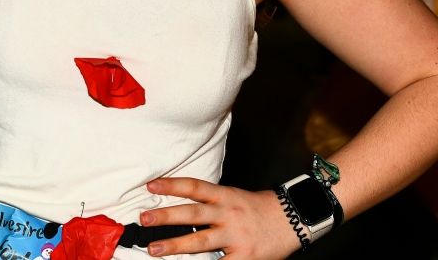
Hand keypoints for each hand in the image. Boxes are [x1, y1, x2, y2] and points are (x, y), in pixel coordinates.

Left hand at [138, 177, 302, 257]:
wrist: (294, 219)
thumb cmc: (260, 209)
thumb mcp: (235, 197)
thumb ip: (211, 203)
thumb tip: (180, 208)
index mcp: (226, 196)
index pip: (195, 187)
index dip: (172, 184)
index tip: (150, 185)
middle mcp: (228, 214)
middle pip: (192, 214)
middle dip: (166, 216)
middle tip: (143, 218)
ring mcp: (235, 237)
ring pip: (200, 242)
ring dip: (174, 246)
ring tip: (153, 248)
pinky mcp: (243, 257)